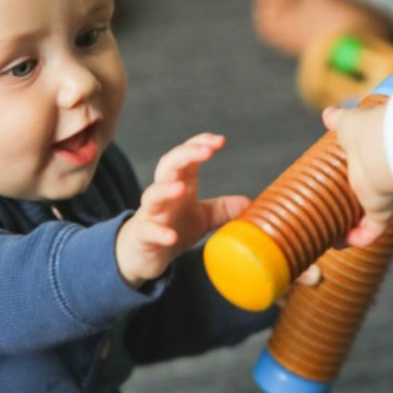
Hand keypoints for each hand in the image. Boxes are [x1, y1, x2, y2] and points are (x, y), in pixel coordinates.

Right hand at [116, 133, 247, 286]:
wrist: (144, 252)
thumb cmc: (173, 226)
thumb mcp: (202, 217)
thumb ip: (223, 208)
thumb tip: (249, 202)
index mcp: (180, 183)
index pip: (186, 156)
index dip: (199, 144)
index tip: (219, 140)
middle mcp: (164, 194)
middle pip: (168, 166)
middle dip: (186, 154)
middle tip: (206, 150)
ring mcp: (151, 213)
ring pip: (152, 195)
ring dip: (165, 189)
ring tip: (181, 188)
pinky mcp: (143, 235)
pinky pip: (148, 231)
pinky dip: (159, 232)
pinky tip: (171, 236)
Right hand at [322, 106, 392, 247]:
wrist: (382, 145)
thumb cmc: (369, 130)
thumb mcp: (348, 124)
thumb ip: (338, 120)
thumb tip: (327, 114)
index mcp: (378, 157)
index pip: (371, 171)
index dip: (361, 177)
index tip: (345, 184)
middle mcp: (385, 179)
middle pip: (373, 197)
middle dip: (358, 206)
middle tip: (339, 211)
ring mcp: (384, 198)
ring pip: (370, 219)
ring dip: (354, 228)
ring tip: (335, 233)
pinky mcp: (381, 214)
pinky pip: (370, 233)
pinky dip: (357, 239)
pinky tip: (340, 242)